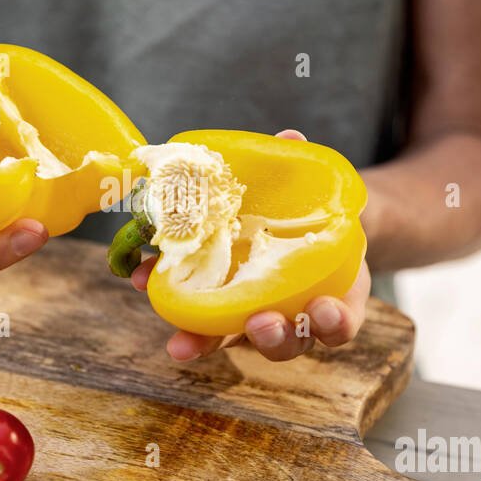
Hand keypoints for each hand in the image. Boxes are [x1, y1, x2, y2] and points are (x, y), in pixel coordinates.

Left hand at [129, 129, 370, 361]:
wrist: (287, 227)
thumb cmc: (309, 217)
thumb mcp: (317, 196)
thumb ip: (306, 172)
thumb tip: (291, 136)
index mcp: (330, 296)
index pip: (337, 323)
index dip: (333, 322)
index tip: (325, 308)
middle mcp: (290, 319)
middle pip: (283, 343)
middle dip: (272, 338)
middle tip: (260, 323)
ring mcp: (249, 318)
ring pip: (234, 339)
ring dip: (208, 339)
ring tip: (183, 340)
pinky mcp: (212, 307)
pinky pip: (193, 314)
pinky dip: (169, 302)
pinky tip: (143, 282)